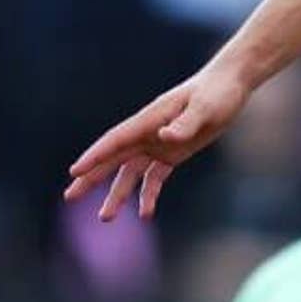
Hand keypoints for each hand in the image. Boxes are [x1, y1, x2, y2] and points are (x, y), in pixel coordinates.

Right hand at [63, 65, 251, 220]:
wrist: (231, 84)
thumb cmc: (217, 92)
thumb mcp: (205, 108)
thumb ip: (186, 124)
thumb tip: (165, 137)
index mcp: (150, 119)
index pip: (116, 140)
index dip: (95, 156)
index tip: (75, 172)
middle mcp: (149, 132)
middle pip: (114, 158)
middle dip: (91, 177)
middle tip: (69, 197)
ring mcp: (158, 143)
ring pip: (130, 172)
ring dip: (118, 192)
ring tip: (105, 217)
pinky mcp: (173, 153)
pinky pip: (154, 177)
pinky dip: (148, 194)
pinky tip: (145, 213)